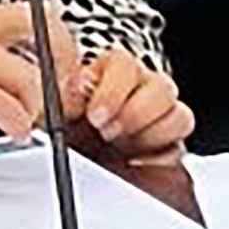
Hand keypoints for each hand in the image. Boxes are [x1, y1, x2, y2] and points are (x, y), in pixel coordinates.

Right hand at [0, 0, 60, 153]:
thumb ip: (3, 61)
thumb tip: (51, 76)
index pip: (41, 16)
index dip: (65, 48)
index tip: (67, 77)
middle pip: (45, 32)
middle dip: (63, 68)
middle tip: (61, 98)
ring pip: (30, 77)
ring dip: (34, 108)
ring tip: (21, 122)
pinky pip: (9, 106)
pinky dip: (17, 124)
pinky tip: (10, 131)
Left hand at [69, 44, 194, 162]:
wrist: (70, 150)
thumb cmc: (62, 120)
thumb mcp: (49, 103)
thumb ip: (58, 93)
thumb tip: (70, 95)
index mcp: (112, 68)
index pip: (125, 64)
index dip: (113, 90)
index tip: (94, 114)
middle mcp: (143, 87)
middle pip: (163, 88)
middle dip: (135, 113)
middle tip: (107, 132)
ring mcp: (159, 117)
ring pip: (179, 117)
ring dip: (151, 134)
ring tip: (121, 148)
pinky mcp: (167, 147)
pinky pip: (178, 151)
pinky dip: (158, 161)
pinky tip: (134, 164)